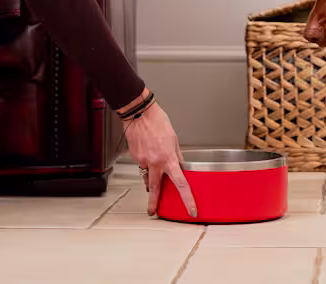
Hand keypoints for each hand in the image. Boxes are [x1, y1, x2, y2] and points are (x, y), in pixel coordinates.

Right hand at [124, 99, 196, 217]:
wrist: (140, 114)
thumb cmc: (158, 122)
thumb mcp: (174, 140)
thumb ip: (177, 156)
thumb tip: (180, 166)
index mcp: (168, 159)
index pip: (181, 184)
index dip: (187, 199)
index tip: (191, 209)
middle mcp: (155, 163)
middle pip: (155, 189)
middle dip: (154, 202)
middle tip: (153, 211)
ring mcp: (143, 161)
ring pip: (146, 177)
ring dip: (149, 182)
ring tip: (152, 176)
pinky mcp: (135, 157)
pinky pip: (142, 165)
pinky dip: (146, 163)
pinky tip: (147, 152)